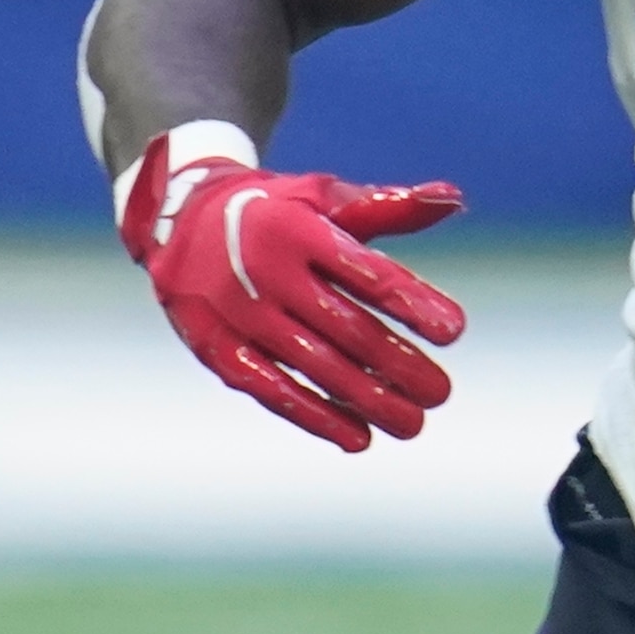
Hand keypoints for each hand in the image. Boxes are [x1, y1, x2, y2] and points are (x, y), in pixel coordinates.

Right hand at [119, 124, 466, 450]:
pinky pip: (272, 389)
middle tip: (440, 393)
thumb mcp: (322, 196)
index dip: (413, 303)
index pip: (366, 273)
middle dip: (398, 365)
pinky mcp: (219, 348)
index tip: (454, 332)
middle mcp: (270, 272)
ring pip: (315, 365)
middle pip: (347, 328)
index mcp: (301, 231)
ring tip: (412, 423)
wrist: (180, 218)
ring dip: (368, 399)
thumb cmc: (274, 210)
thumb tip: (453, 199)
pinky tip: (357, 437)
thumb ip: (387, 206)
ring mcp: (242, 314)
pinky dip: (315, 416)